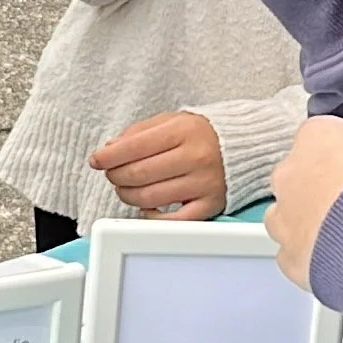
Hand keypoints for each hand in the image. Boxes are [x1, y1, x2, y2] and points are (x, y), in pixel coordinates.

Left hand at [90, 110, 227, 218]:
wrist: (245, 146)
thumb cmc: (203, 134)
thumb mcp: (172, 121)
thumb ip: (139, 132)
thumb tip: (110, 149)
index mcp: (184, 131)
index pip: (135, 146)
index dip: (109, 156)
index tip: (97, 160)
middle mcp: (196, 157)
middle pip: (139, 174)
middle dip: (116, 176)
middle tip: (113, 174)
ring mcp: (204, 183)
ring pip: (150, 198)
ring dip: (128, 195)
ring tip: (127, 188)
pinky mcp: (210, 205)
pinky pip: (172, 221)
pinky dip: (152, 216)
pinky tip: (147, 206)